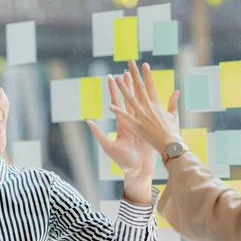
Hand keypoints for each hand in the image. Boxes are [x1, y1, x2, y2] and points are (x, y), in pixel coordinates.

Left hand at [88, 72, 154, 203]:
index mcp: (121, 124)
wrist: (138, 170)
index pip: (116, 103)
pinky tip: (151, 93)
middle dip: (127, 85)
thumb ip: (99, 134)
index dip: (114, 90)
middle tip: (127, 71)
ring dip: (137, 90)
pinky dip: (149, 103)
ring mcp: (140, 125)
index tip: (111, 77)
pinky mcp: (148, 129)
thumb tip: (88, 121)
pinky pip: (149, 114)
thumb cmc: (123, 161)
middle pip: (128, 99)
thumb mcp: (109, 147)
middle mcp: (130, 122)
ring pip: (139, 103)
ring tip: (136, 77)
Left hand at [109, 60, 182, 152]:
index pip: (150, 86)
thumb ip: (173, 103)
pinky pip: (126, 117)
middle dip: (134, 74)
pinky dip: (118, 112)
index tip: (144, 64)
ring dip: (123, 88)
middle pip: (139, 88)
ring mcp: (142, 116)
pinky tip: (110, 106)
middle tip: (130, 62)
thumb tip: (176, 91)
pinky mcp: (137, 126)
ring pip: (130, 99)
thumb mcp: (174, 116)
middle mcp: (148, 108)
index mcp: (156, 105)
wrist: (171, 146)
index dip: (147, 75)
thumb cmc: (173, 133)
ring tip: (117, 77)